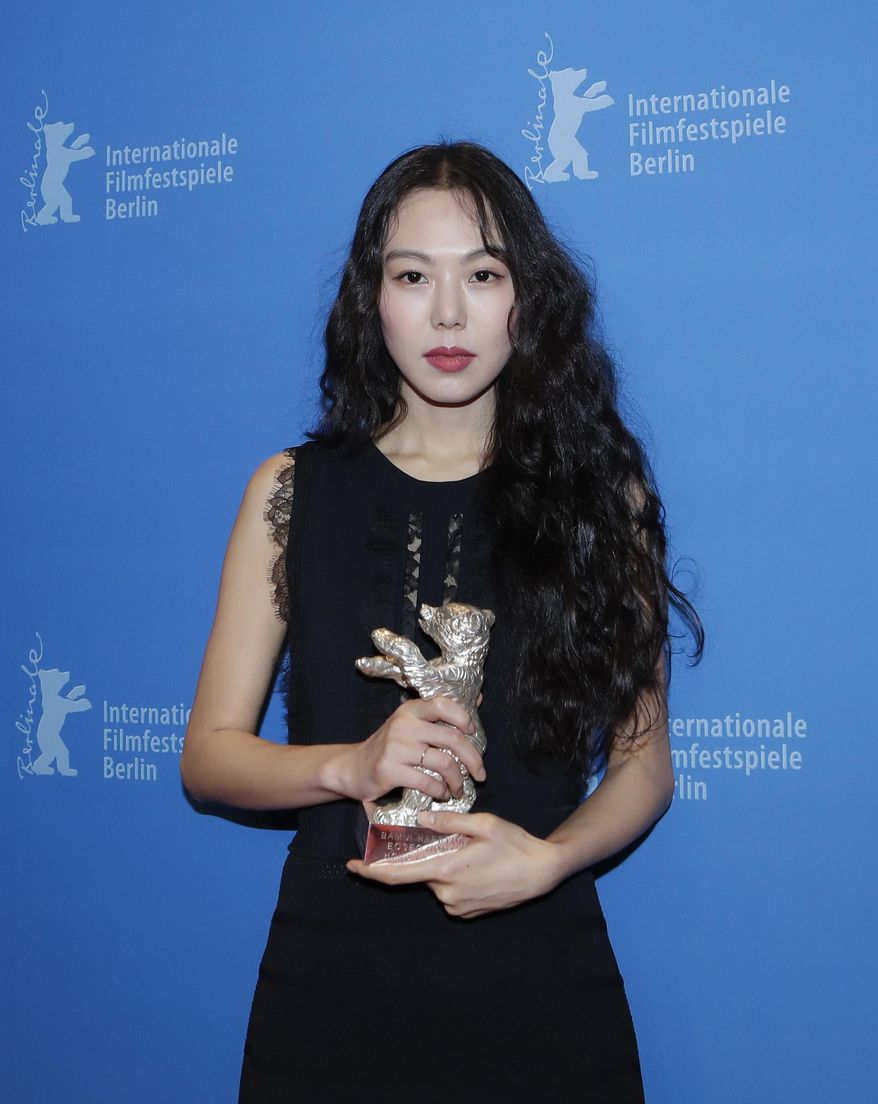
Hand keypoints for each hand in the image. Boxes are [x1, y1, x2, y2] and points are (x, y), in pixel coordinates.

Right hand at [332, 698, 485, 803]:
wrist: (353, 767)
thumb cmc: (388, 747)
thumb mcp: (410, 725)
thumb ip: (439, 715)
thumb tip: (478, 699)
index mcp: (411, 711)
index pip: (443, 705)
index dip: (463, 718)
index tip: (472, 734)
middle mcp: (404, 725)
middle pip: (452, 738)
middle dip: (473, 759)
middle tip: (479, 774)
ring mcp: (396, 747)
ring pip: (443, 763)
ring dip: (457, 780)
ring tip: (458, 788)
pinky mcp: (390, 770)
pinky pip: (427, 782)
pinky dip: (440, 791)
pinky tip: (442, 793)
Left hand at [346, 811, 563, 918]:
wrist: (542, 872)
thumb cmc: (514, 845)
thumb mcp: (484, 824)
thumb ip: (449, 821)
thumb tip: (421, 818)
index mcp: (446, 869)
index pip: (397, 875)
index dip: (371, 871)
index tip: (353, 865)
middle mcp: (446, 893)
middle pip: (421, 872)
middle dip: (427, 856)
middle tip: (452, 841)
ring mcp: (457, 905)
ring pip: (437, 880)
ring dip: (445, 865)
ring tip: (475, 853)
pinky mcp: (467, 911)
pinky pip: (450, 891)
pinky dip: (455, 876)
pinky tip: (478, 866)